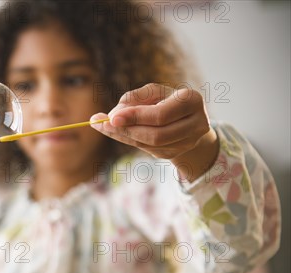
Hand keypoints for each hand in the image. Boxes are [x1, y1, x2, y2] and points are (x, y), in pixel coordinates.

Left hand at [91, 83, 218, 181]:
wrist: (186, 119)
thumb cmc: (166, 99)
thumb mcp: (153, 91)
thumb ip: (135, 98)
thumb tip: (113, 115)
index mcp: (192, 101)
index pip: (160, 115)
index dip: (135, 117)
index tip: (112, 117)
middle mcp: (195, 124)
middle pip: (156, 135)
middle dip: (127, 130)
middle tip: (103, 124)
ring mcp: (187, 142)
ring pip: (150, 145)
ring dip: (124, 136)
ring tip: (104, 126)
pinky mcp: (176, 153)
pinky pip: (147, 150)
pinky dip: (128, 140)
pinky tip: (115, 132)